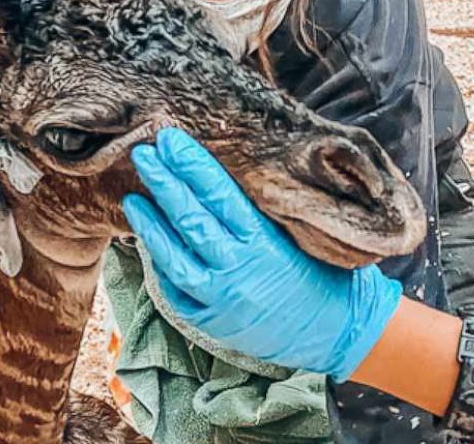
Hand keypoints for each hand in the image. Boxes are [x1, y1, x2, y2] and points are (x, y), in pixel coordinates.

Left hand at [122, 128, 401, 381]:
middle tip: (143, 154)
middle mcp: (238, 269)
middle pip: (191, 220)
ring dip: (151, 225)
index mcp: (265, 243)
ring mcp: (220, 298)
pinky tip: (148, 240)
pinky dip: (160, 262)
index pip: (220, 195)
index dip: (192, 166)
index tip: (170, 140)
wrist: (339, 334)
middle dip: (164, 183)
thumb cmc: (326, 275)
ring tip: (133, 198)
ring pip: (173, 257)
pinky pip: (175, 287)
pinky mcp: (209, 321)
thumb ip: (263, 212)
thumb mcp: (303, 236)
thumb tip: (222, 174)